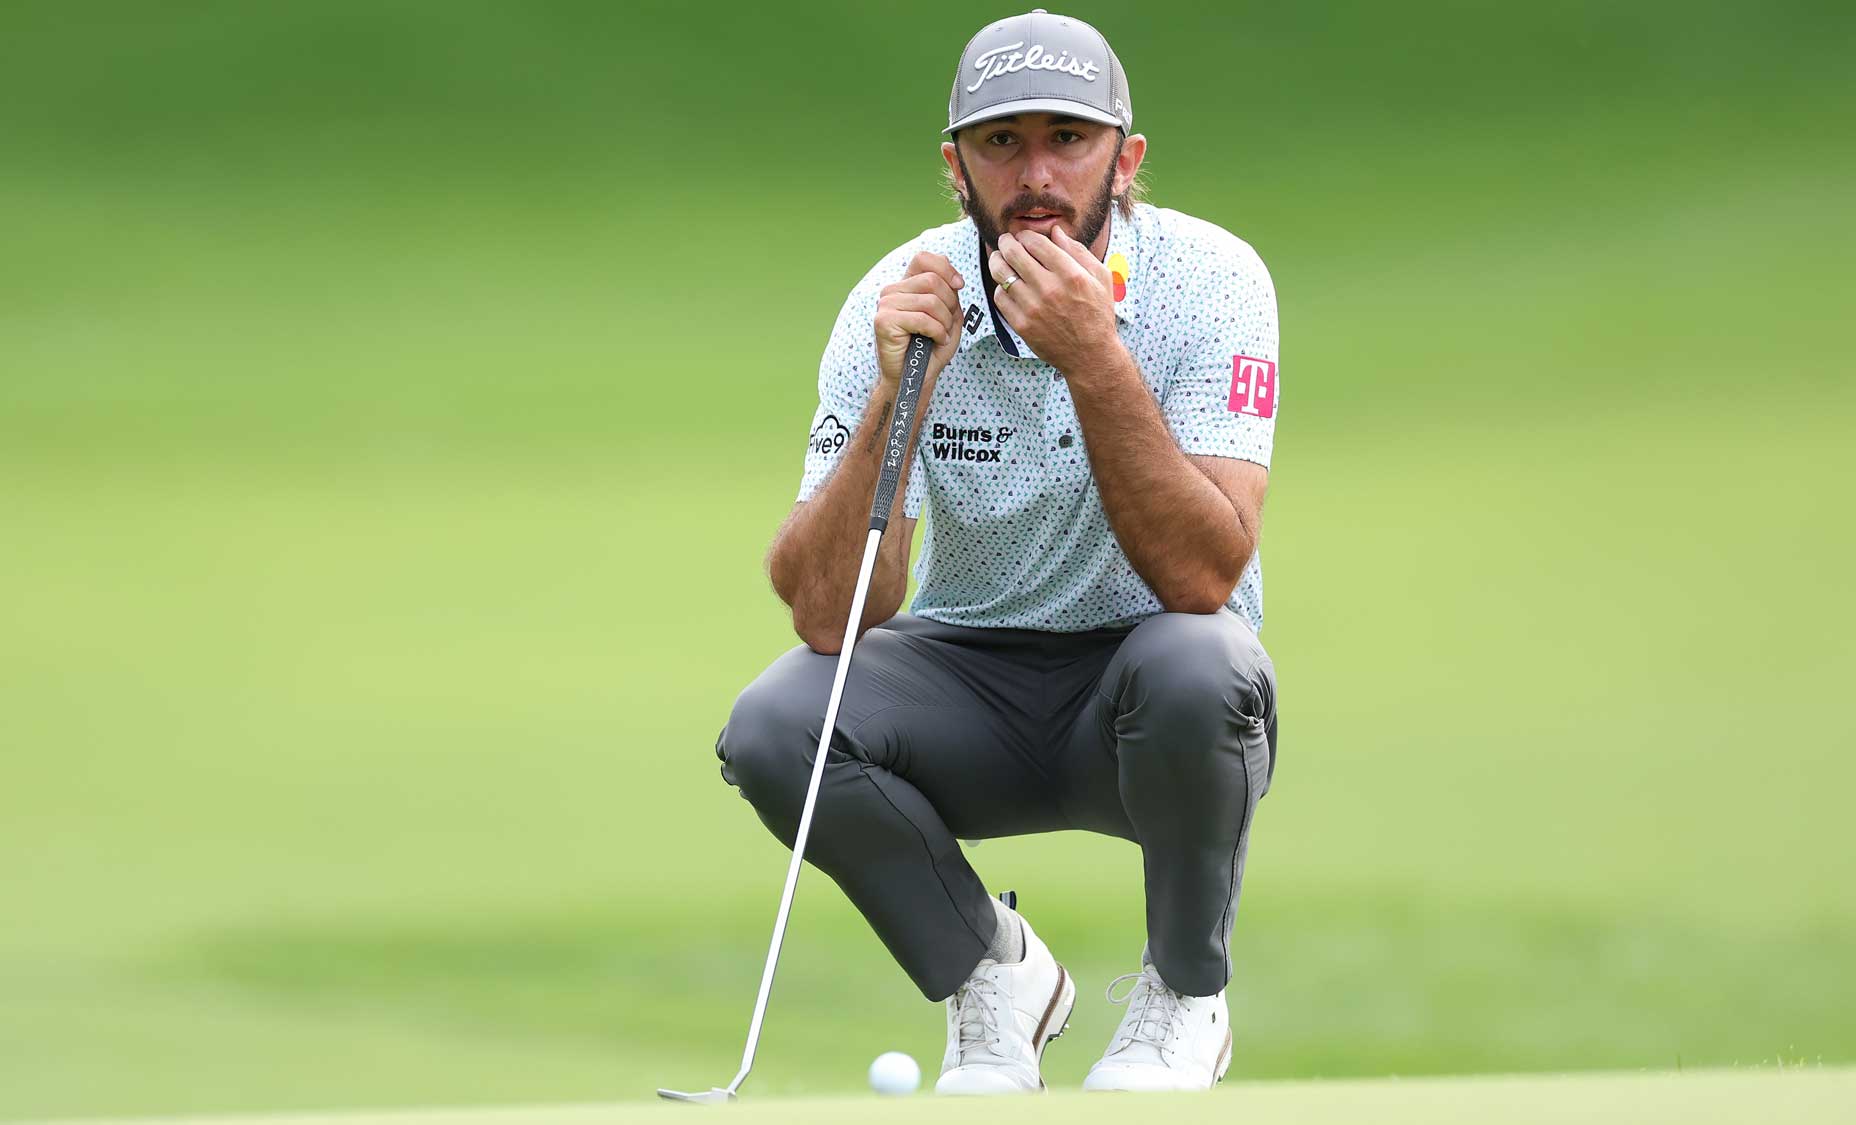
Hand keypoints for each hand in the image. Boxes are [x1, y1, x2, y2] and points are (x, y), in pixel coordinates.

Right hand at [874, 251, 964, 389]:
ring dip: (944, 321)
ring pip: (930, 301)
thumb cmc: (930, 350)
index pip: (924, 258)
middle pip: (932, 280)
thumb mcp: (948, 317)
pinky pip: (922, 319)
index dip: (946, 268)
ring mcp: (885, 305)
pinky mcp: (884, 321)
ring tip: (941, 335)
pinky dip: (937, 332)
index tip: (959, 286)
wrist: (913, 379)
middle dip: (949, 303)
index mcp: (906, 285)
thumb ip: (950, 294)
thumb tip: (954, 279)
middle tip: (948, 324)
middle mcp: (892, 291)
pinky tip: (936, 340)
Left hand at [988, 227, 1118, 373]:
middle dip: (1006, 242)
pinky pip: (1000, 297)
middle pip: (1013, 253)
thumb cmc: (1098, 314)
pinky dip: (1001, 287)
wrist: (1090, 355)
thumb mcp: (1100, 278)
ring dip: (997, 261)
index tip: (1024, 236)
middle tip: (1006, 241)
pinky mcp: (1021, 325)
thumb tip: (1055, 231)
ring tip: (999, 258)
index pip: (1036, 242)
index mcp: (1071, 274)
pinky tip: (1008, 286)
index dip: (1025, 235)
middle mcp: (1050, 289)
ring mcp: (1033, 308)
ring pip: (1001, 273)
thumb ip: (1078, 251)